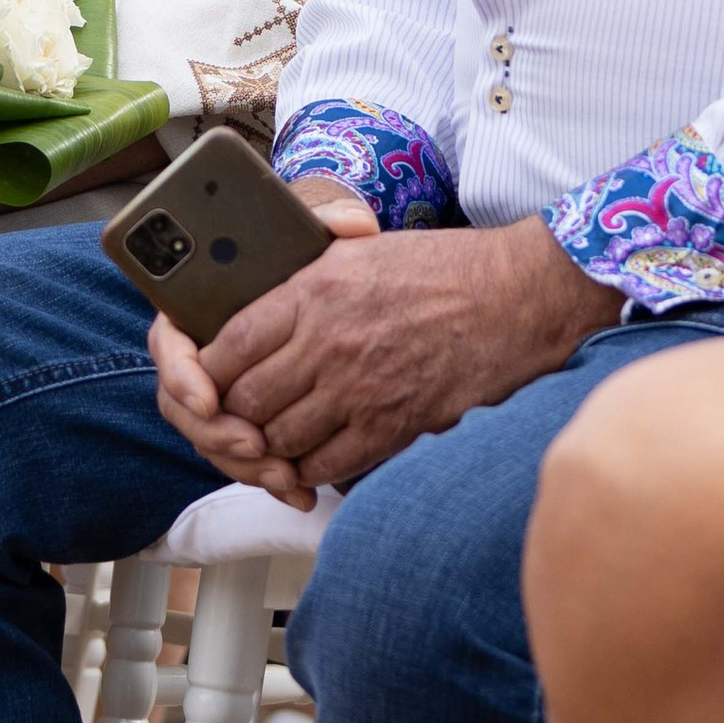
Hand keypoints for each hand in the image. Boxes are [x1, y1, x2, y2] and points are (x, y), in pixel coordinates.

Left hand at [151, 202, 615, 501]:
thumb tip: (259, 315)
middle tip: (233, 417)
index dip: (205, 370)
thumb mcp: (360, 251)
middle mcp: (329, 342)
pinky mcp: (393, 426)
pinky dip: (307, 471)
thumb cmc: (444, 268)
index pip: (228, 344)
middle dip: (230, 415)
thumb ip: (305, 282)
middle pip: (245, 400)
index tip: (206, 376)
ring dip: (266, 447)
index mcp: (315, 289)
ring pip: (279, 440)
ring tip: (269, 441)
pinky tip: (308, 461)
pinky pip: (326, 466)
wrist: (517, 296)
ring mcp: (360, 389)